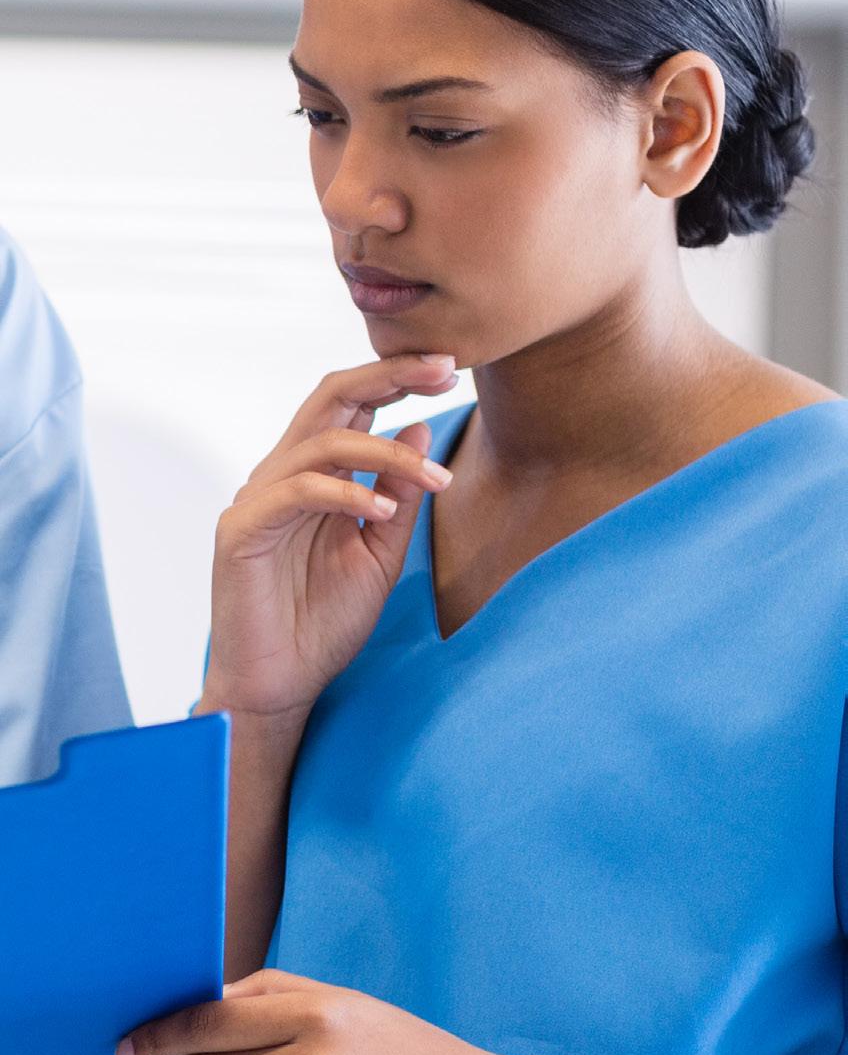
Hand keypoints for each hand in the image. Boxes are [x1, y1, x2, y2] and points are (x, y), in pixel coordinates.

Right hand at [202, 352, 458, 719]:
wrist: (279, 686)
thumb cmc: (322, 624)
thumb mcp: (380, 553)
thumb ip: (398, 495)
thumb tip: (419, 428)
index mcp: (314, 474)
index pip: (352, 405)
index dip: (397, 378)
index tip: (451, 368)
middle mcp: (282, 474)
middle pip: (331, 396)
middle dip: (391, 376)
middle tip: (446, 369)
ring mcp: (258, 498)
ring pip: (324, 444)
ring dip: (388, 455)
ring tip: (436, 482)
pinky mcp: (241, 530)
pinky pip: (297, 491)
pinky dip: (346, 493)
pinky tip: (383, 510)